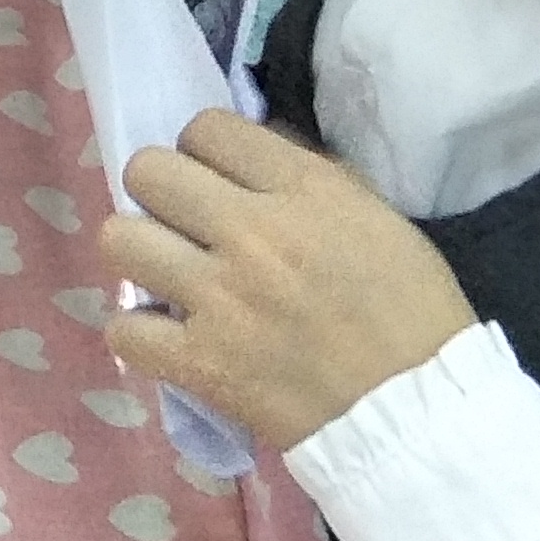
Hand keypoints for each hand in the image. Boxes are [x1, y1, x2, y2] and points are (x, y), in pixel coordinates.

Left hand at [103, 111, 477, 454]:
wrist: (421, 412)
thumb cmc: (412, 312)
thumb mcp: (377, 218)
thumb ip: (310, 178)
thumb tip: (247, 153)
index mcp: (303, 191)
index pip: (206, 128)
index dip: (205, 150)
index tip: (218, 179)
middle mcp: (252, 233)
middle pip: (147, 172)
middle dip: (160, 192)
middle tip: (184, 223)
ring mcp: (219, 298)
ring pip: (119, 239)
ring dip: (140, 254)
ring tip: (168, 274)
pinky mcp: (200, 360)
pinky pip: (123, 327)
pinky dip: (139, 333)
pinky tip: (168, 336)